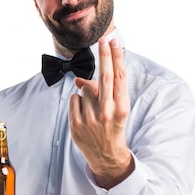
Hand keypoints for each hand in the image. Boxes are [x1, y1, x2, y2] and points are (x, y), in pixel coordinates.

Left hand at [69, 37, 133, 188]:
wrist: (106, 155)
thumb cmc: (112, 127)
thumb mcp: (115, 110)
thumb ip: (102, 92)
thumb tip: (78, 80)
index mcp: (121, 107)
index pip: (119, 78)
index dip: (116, 57)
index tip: (114, 42)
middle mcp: (107, 112)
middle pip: (104, 77)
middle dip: (104, 55)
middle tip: (103, 39)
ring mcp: (91, 119)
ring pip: (84, 89)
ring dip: (86, 94)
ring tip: (92, 110)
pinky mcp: (76, 124)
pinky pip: (73, 100)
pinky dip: (77, 103)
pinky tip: (84, 115)